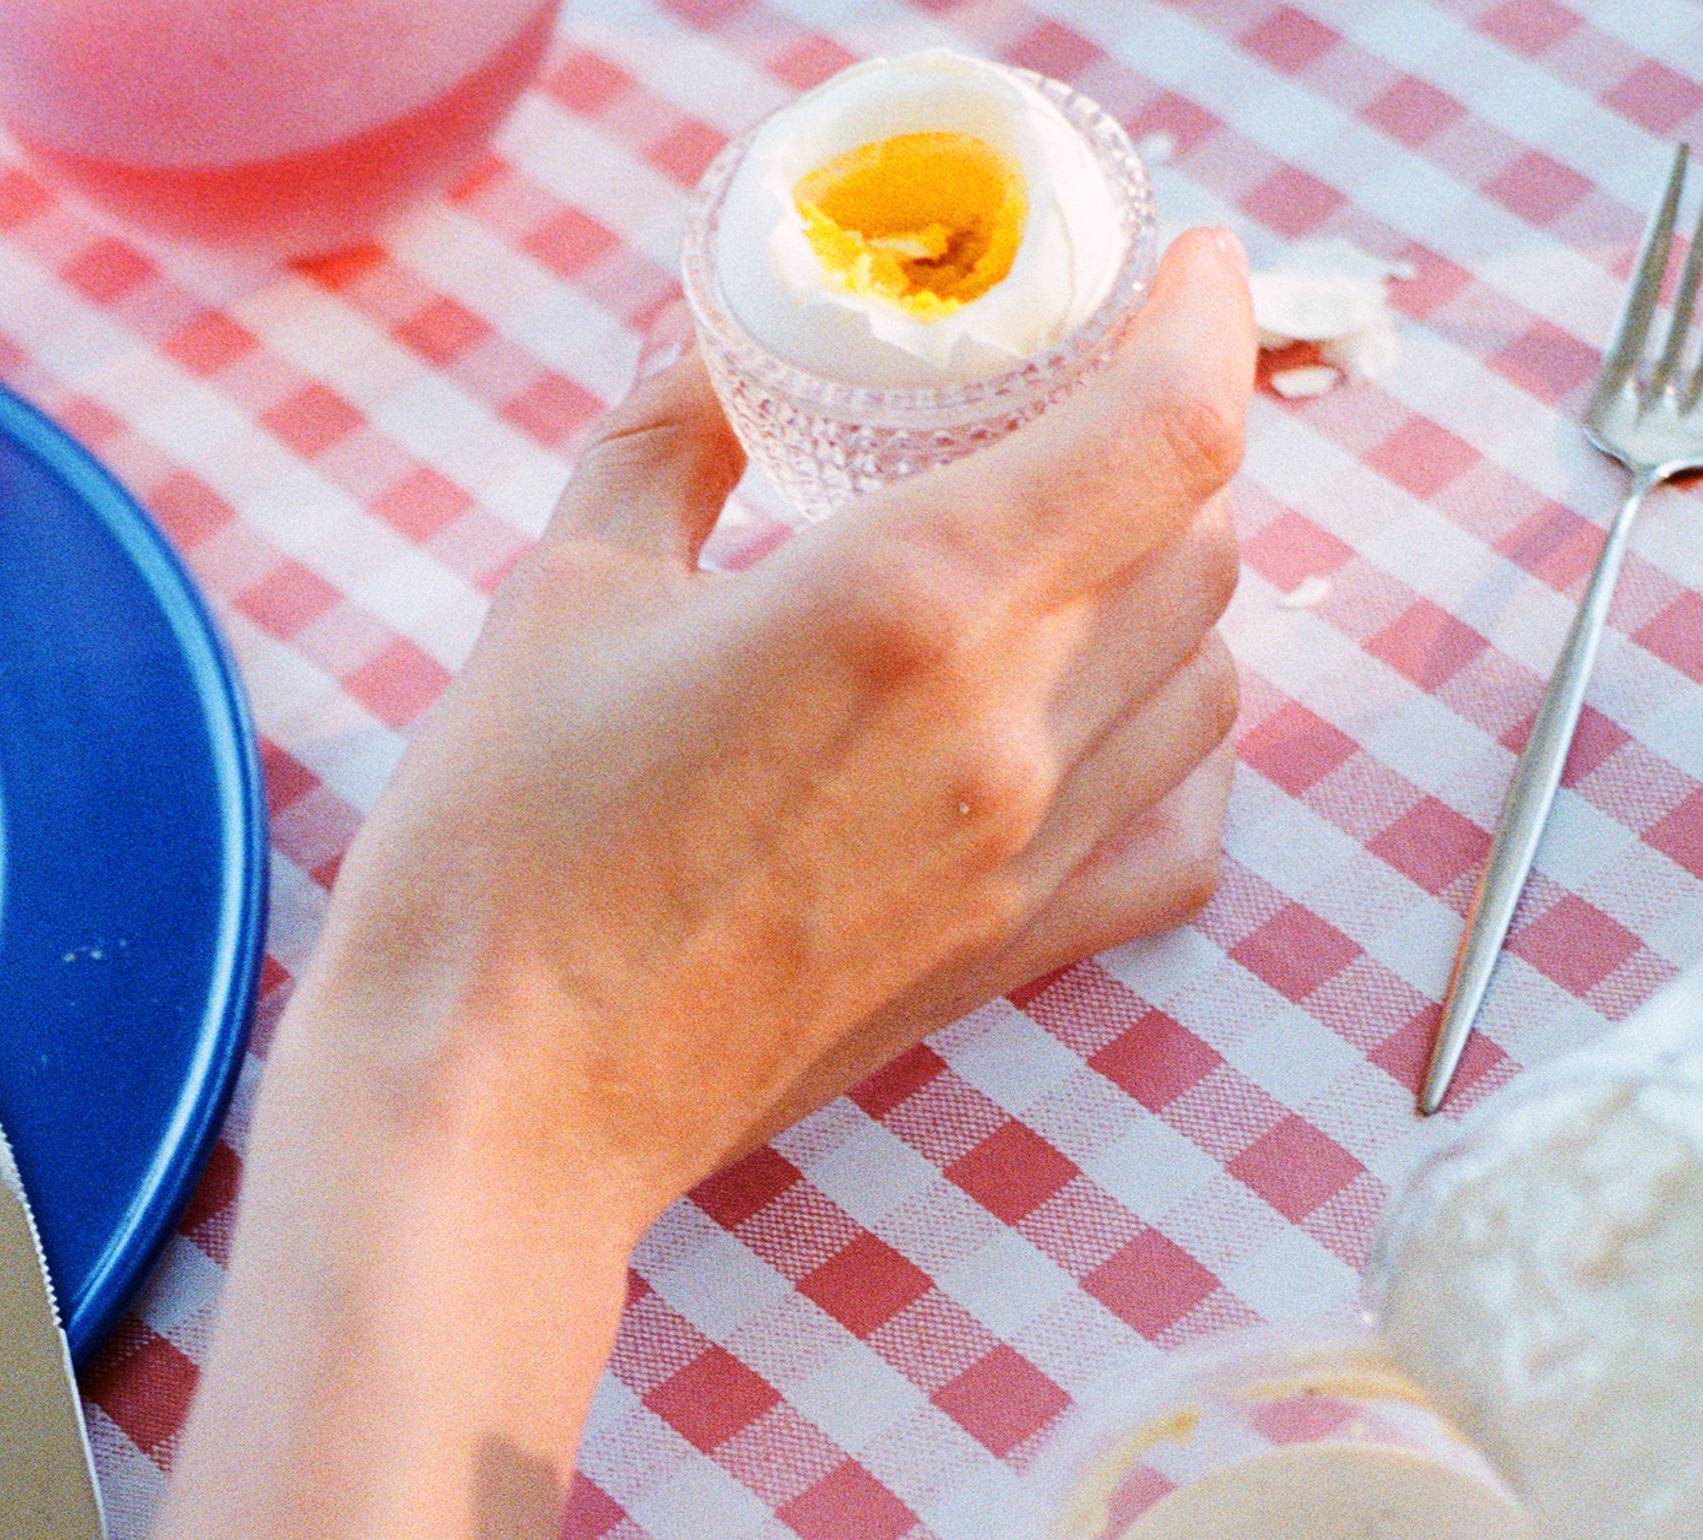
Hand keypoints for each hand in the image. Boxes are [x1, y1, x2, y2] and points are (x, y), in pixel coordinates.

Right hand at [304, 228, 1254, 1245]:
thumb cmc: (502, 852)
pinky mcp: (1004, 955)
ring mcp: (1022, 855)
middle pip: (1201, 537)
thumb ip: (668, 441)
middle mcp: (1006, 724)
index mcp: (908, 598)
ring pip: (1208, 674)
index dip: (1206, 318)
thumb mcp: (564, 592)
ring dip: (1172, 582)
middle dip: (1168, 437)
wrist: (493, 1108)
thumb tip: (718, 349)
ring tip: (1078, 544)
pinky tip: (1103, 715)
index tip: (1186, 268)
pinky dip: (1179, 749)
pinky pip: (1180, 833)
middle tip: (1085, 395)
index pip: (1168, 424)